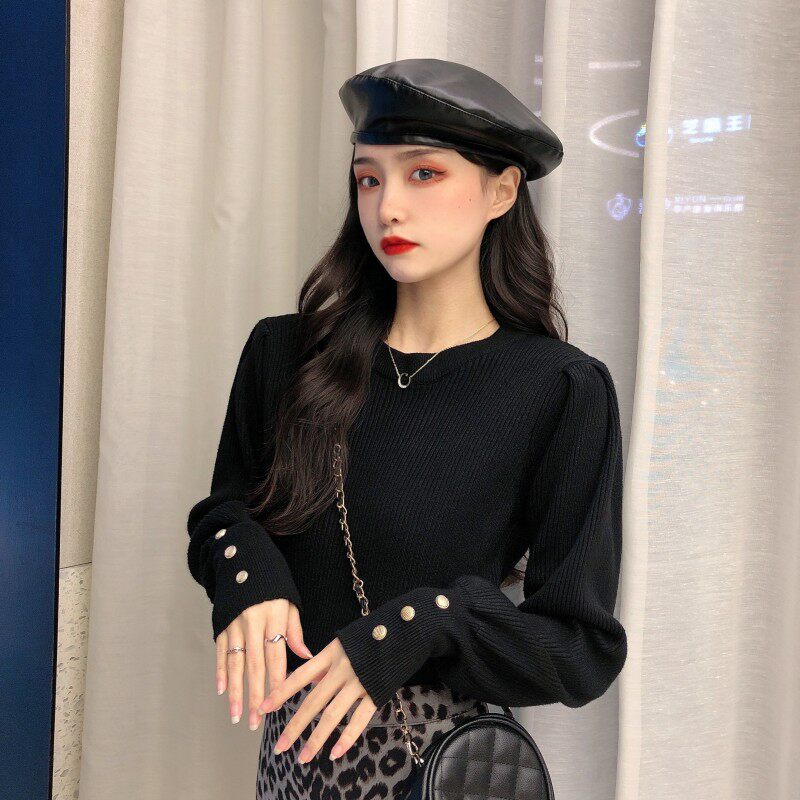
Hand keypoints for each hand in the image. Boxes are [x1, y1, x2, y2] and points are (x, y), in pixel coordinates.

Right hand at [215, 598, 312, 729]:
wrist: (245, 561)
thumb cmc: (273, 585)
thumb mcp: (289, 602)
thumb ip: (294, 630)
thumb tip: (306, 657)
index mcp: (273, 616)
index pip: (276, 654)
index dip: (277, 679)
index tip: (279, 703)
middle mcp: (252, 622)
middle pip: (255, 664)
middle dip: (255, 695)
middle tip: (256, 722)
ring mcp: (234, 624)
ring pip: (235, 663)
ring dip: (236, 692)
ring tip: (237, 715)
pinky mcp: (221, 625)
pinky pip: (220, 652)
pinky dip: (220, 673)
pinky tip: (221, 691)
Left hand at [257, 637, 376, 762]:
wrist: (407, 629)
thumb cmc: (374, 635)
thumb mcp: (345, 642)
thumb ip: (327, 662)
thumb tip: (310, 681)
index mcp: (331, 653)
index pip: (300, 675)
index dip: (281, 692)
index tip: (264, 708)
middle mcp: (342, 668)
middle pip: (312, 701)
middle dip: (294, 726)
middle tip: (279, 747)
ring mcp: (359, 681)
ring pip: (332, 715)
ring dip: (316, 739)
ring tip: (303, 757)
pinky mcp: (376, 691)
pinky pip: (359, 719)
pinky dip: (347, 738)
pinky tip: (335, 752)